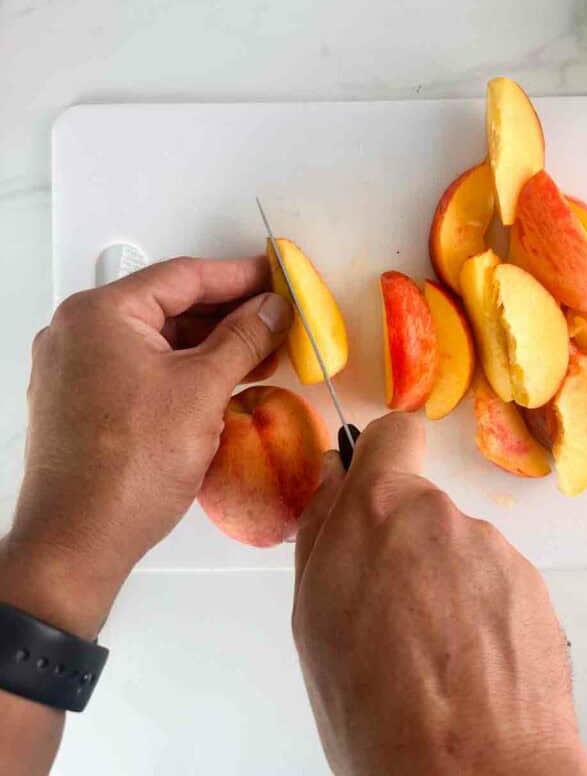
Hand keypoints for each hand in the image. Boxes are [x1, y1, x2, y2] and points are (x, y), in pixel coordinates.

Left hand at [0, 256, 291, 638]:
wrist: (76, 544)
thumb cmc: (128, 469)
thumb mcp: (202, 390)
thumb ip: (243, 338)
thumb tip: (272, 309)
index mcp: (99, 314)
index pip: (182, 277)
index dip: (238, 276)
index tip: (275, 278)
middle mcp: (78, 333)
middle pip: (168, 306)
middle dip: (228, 315)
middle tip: (276, 318)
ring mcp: (75, 368)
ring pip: (157, 340)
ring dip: (210, 345)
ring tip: (261, 353)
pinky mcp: (81, 401)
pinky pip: (141, 368)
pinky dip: (183, 370)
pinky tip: (223, 380)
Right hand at [292, 414, 586, 775]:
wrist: (472, 774)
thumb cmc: (374, 708)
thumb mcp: (313, 615)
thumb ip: (322, 530)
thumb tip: (333, 476)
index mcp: (379, 510)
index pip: (393, 435)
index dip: (383, 457)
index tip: (373, 494)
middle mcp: (441, 515)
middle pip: (421, 508)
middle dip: (405, 545)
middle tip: (391, 616)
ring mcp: (494, 550)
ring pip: (459, 550)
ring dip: (445, 585)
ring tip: (433, 657)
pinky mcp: (533, 586)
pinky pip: (497, 583)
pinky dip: (484, 613)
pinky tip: (471, 667)